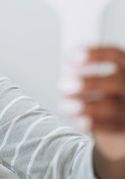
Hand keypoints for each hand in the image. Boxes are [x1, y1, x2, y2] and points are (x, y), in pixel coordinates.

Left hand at [75, 47, 124, 177]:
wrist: (118, 108)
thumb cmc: (100, 86)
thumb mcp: (97, 72)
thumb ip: (85, 69)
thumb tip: (65, 71)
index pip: (114, 55)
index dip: (94, 54)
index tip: (70, 58)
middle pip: (114, 82)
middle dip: (87, 83)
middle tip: (63, 86)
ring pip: (112, 107)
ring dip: (85, 106)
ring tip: (65, 106)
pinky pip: (112, 126)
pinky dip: (93, 124)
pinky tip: (77, 120)